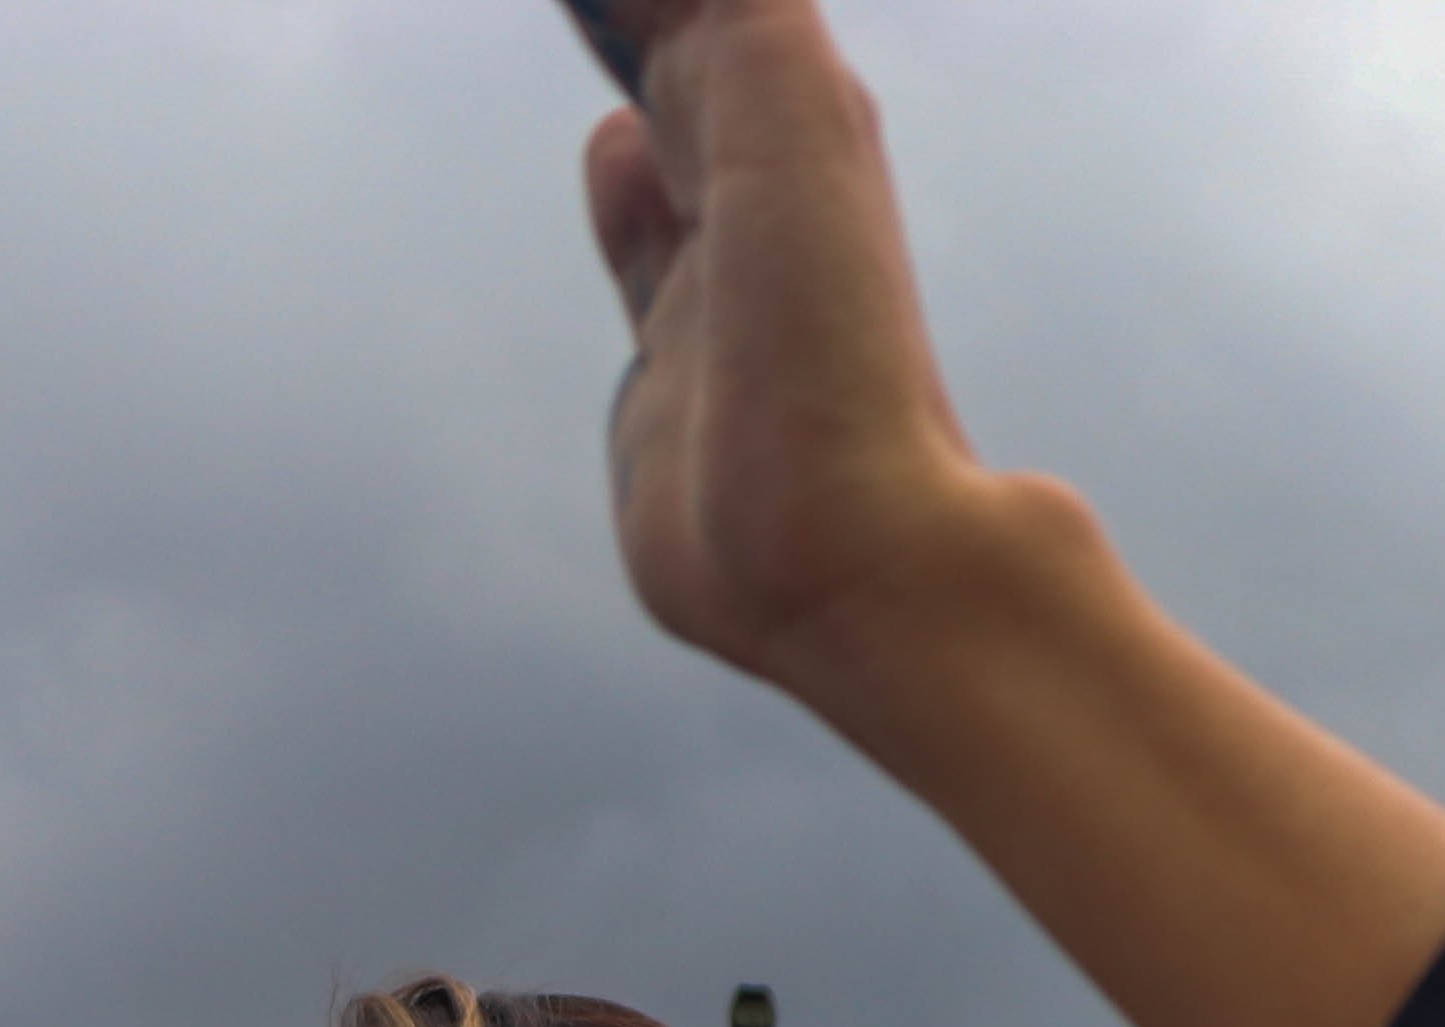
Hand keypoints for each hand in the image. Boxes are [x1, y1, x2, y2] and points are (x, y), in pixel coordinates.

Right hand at [583, 0, 1005, 697]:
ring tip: (602, 4)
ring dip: (630, 45)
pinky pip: (637, 226)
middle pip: (681, 27)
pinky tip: (611, 149)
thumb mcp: (788, 127)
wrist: (843, 553)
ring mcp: (716, 269)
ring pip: (662, 113)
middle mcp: (758, 175)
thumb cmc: (828, 354)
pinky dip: (619, 173)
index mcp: (785, 107)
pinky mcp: (671, 362)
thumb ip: (739, 22)